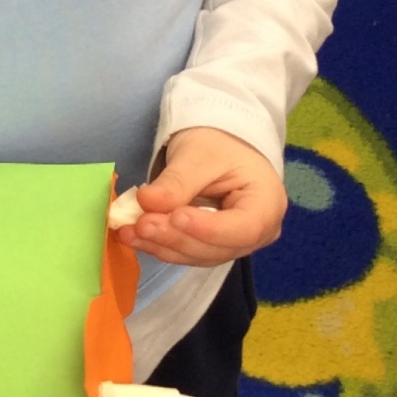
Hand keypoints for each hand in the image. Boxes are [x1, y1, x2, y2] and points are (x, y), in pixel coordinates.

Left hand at [116, 127, 286, 266]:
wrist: (220, 143)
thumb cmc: (220, 142)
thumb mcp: (199, 154)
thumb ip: (177, 181)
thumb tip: (147, 202)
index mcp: (268, 204)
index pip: (243, 228)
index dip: (208, 229)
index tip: (175, 217)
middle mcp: (258, 232)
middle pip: (217, 247)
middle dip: (175, 237)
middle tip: (140, 224)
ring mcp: (235, 243)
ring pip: (198, 254)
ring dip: (161, 245)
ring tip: (128, 231)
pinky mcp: (212, 245)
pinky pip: (187, 251)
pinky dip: (160, 244)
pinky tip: (134, 235)